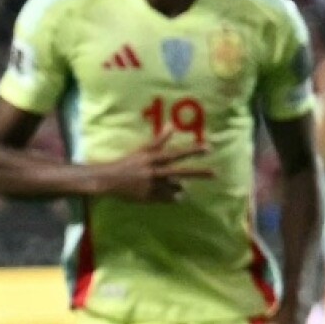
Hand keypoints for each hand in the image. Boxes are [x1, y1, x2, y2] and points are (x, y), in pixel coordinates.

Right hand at [93, 131, 213, 201]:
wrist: (109, 180)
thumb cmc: (128, 162)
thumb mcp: (144, 149)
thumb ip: (160, 139)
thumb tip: (171, 125)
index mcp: (154, 159)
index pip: (178, 153)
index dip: (193, 151)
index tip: (209, 148)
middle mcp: (156, 172)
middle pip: (182, 172)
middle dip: (199, 173)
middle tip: (215, 174)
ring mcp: (153, 186)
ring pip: (175, 187)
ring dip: (181, 187)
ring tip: (185, 188)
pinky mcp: (149, 198)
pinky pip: (166, 198)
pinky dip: (173, 197)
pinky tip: (178, 198)